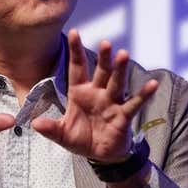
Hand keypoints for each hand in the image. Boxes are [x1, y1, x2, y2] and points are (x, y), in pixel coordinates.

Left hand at [32, 29, 157, 162]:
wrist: (100, 155)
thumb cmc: (81, 138)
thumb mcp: (62, 134)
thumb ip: (50, 128)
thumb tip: (34, 123)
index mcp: (79, 92)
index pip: (77, 67)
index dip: (76, 51)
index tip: (75, 32)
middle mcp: (97, 93)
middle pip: (101, 72)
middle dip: (103, 58)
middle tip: (105, 42)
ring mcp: (111, 103)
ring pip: (116, 83)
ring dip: (120, 70)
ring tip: (123, 54)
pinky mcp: (123, 116)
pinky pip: (134, 104)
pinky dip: (144, 95)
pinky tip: (152, 84)